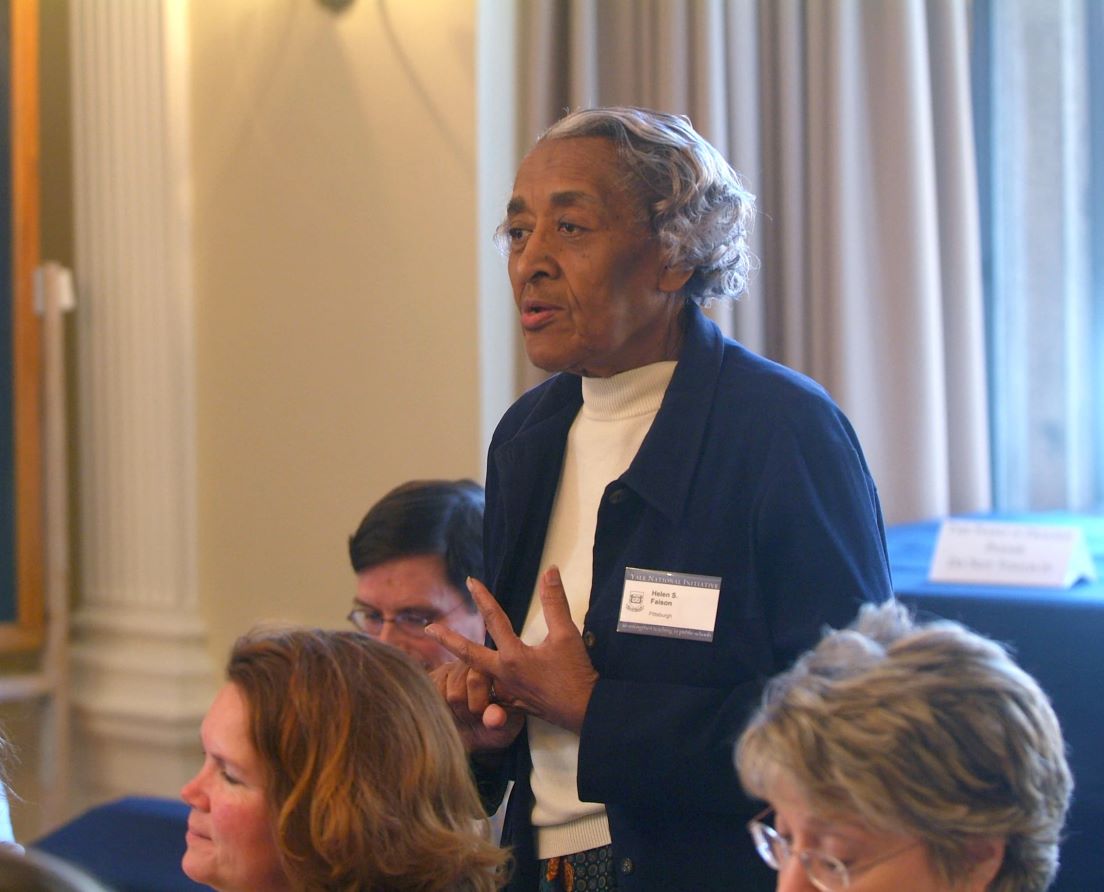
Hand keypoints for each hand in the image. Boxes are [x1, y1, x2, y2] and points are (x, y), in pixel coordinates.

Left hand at [427, 566, 598, 734]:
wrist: (585, 711)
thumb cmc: (574, 673)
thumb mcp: (566, 634)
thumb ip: (555, 602)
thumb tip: (550, 572)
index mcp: (513, 657)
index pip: (493, 619)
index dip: (482, 597)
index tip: (470, 582)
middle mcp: (504, 675)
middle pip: (469, 654)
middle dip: (448, 639)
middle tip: (429, 629)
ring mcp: (507, 692)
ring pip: (477, 677)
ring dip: (463, 665)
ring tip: (452, 654)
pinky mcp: (515, 704)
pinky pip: (491, 696)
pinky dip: (481, 689)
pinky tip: (479, 685)